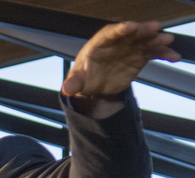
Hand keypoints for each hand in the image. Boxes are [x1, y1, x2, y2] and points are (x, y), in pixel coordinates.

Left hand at [63, 21, 177, 100]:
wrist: (96, 86)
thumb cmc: (84, 78)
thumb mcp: (77, 82)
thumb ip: (73, 83)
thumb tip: (67, 88)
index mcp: (99, 44)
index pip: (109, 33)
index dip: (119, 29)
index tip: (129, 26)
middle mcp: (117, 43)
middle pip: (131, 33)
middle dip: (142, 30)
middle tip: (154, 27)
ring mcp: (130, 48)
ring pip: (145, 40)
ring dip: (156, 39)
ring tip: (167, 40)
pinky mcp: (140, 56)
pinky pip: (154, 53)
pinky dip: (164, 54)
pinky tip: (174, 56)